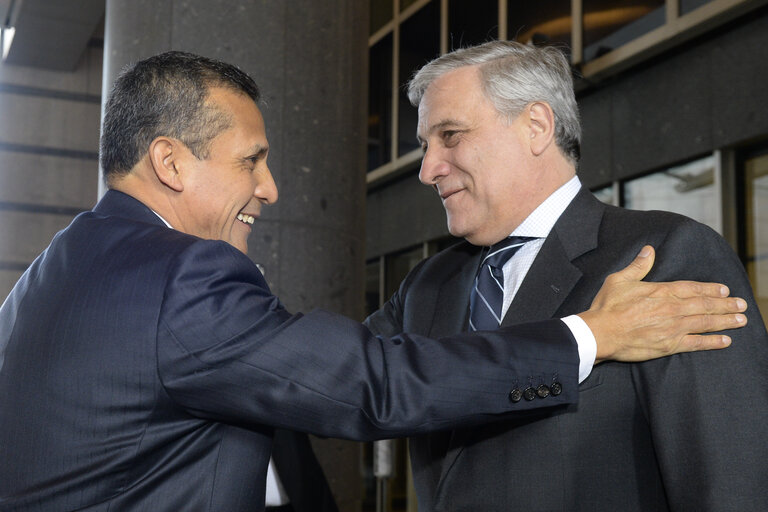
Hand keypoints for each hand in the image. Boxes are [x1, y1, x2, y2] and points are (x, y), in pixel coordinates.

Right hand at [578, 245, 746, 363]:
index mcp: (661, 291)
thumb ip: (638, 266)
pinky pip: (697, 343)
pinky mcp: (669, 345)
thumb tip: (649, 250)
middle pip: (705, 305)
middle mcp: (672, 308)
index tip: (725, 290)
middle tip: (742, 304)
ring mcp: (673, 327)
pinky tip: (726, 341)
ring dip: (725, 321)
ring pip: (705, 322)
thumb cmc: (607, 306)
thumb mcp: (619, 280)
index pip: (693, 288)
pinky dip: (712, 342)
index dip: (710, 289)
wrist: (601, 332)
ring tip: (741, 320)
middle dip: (725, 305)